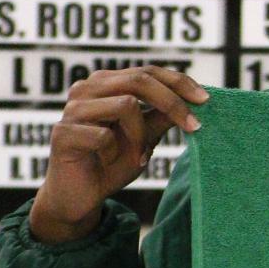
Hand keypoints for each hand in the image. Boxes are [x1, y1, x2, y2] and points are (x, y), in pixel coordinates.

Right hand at [29, 67, 206, 243]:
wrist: (81, 195)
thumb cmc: (112, 163)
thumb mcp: (146, 137)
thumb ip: (163, 117)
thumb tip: (196, 100)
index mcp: (106, 84)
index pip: (147, 71)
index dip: (179, 82)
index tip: (206, 100)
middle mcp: (86, 89)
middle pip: (139, 79)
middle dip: (172, 102)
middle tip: (194, 126)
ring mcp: (72, 109)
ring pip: (125, 104)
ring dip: (140, 136)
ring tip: (137, 156)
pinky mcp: (62, 133)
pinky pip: (105, 136)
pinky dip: (116, 153)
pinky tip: (108, 163)